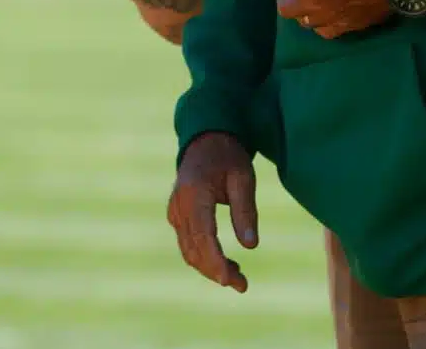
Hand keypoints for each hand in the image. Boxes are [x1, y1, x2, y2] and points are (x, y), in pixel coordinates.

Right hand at [168, 132, 258, 291]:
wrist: (205, 140)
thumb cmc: (228, 157)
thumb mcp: (243, 178)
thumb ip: (246, 210)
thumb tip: (251, 246)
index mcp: (194, 193)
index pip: (203, 235)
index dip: (215, 261)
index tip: (229, 280)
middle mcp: (179, 205)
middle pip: (194, 249)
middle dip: (216, 271)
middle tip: (243, 285)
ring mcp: (174, 212)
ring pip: (188, 251)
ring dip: (210, 268)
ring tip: (238, 278)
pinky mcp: (177, 216)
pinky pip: (187, 244)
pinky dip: (204, 258)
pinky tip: (226, 264)